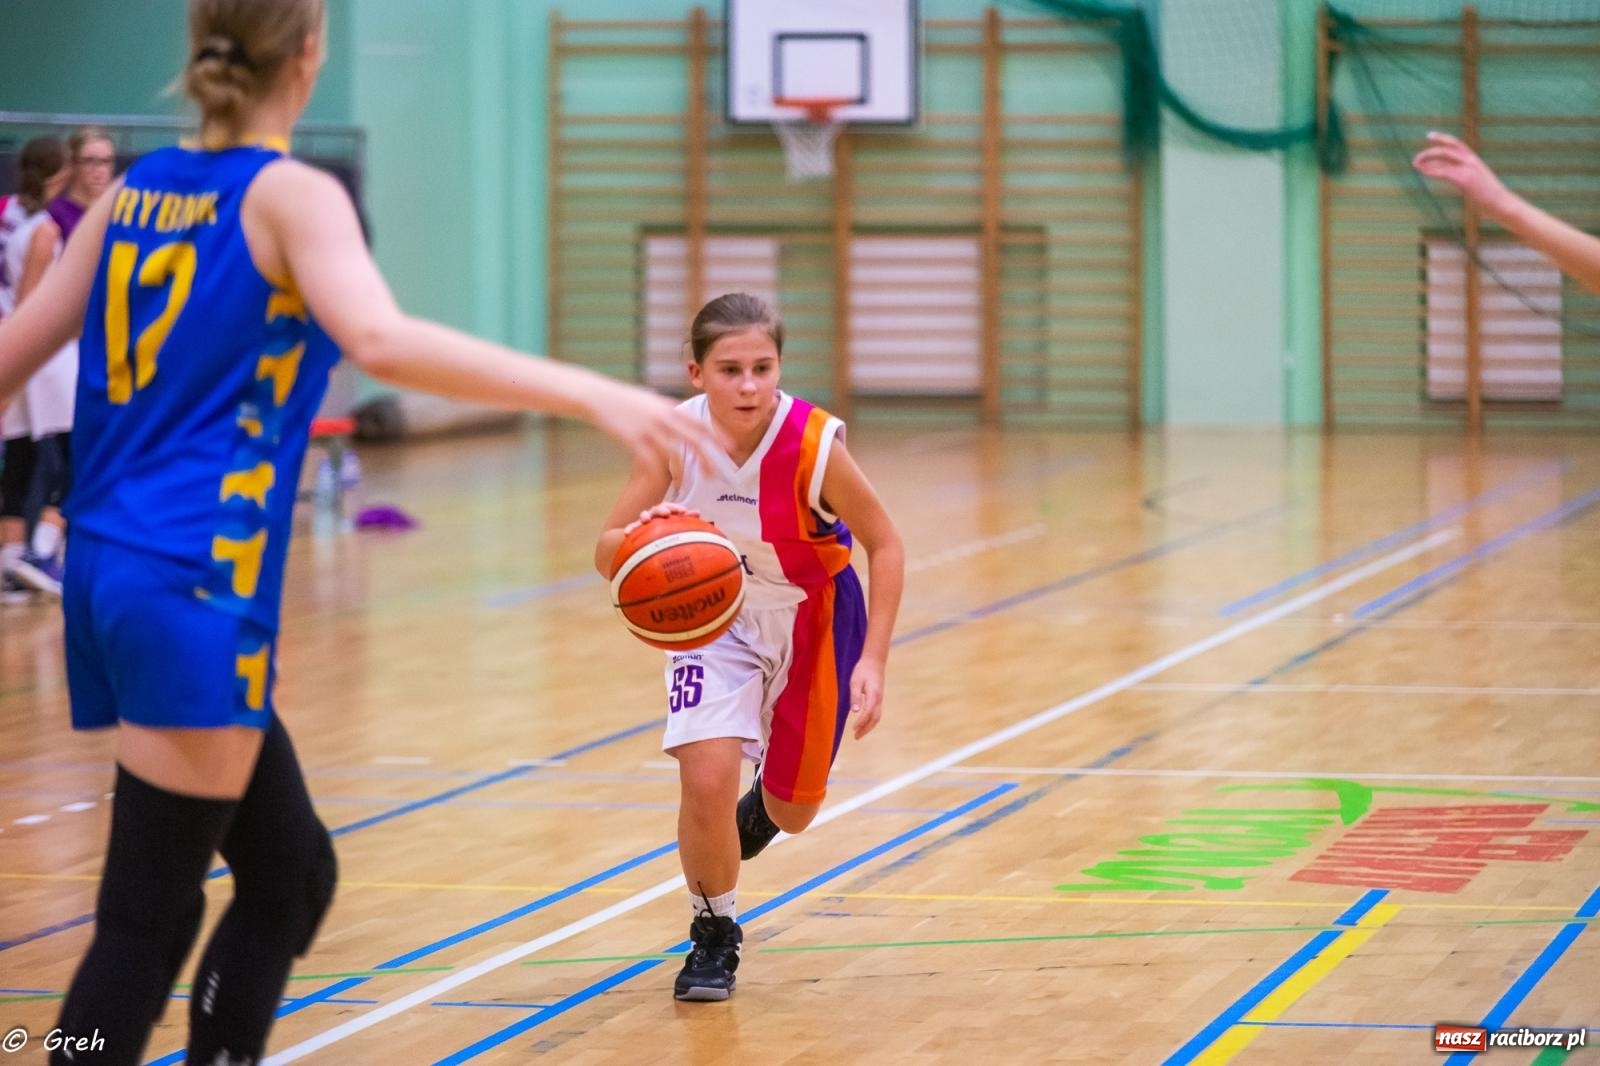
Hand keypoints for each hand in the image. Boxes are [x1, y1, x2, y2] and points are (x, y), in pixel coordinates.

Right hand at [586, 378, 722, 471]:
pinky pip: (650, 461)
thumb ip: (667, 411)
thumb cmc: (623, 399)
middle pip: (694, 440)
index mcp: (669, 407)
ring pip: (674, 454)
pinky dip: (657, 473)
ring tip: (685, 485)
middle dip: (708, 459)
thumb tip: (680, 419)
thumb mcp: (650, 400)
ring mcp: (648, 429)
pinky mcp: (633, 440)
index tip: (730, 448)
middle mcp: (663, 417)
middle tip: (717, 475)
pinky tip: (661, 482)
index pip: (700, 423)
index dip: (717, 437)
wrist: (597, 396)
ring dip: (682, 472)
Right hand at [623, 502, 700, 534]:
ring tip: (646, 519)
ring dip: (645, 516)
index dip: (676, 508)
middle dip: (661, 510)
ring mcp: (645, 520)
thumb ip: (687, 519)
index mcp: (665, 512)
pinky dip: (630, 528)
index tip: (684, 512)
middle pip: (657, 509)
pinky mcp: (636, 528)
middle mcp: (655, 514)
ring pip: (644, 515)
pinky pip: (632, 527)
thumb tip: (698, 512)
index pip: (671, 507)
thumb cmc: (668, 529)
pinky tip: (627, 533)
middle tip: (666, 513)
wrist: (652, 537)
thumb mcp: (678, 524)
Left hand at [847, 657, 884, 739]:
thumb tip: (855, 711)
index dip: (861, 722)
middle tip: (856, 737)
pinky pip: (876, 713)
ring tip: (858, 734)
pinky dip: (870, 721)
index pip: (868, 712)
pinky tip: (863, 724)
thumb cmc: (862, 670)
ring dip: (868, 727)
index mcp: (873, 694)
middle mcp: (879, 699)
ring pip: (877, 717)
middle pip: (875, 718)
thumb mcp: (855, 681)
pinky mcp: (878, 698)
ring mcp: (880, 699)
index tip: (853, 728)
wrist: (874, 661)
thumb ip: (855, 696)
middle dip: (866, 729)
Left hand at [1413, 131, 1515, 220]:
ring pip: (1445, 156)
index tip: (1428, 135)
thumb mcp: (1472, 181)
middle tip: (1416, 158)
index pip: (1456, 143)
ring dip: (1428, 159)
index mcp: (1474, 160)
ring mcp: (1469, 168)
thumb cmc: (1486, 195)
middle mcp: (1472, 161)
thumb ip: (1458, 174)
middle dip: (1431, 150)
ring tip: (1416, 164)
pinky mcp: (1466, 179)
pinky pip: (1445, 171)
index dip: (1442, 138)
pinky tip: (1423, 171)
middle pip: (1449, 147)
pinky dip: (1432, 170)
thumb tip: (1441, 172)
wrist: (1501, 203)